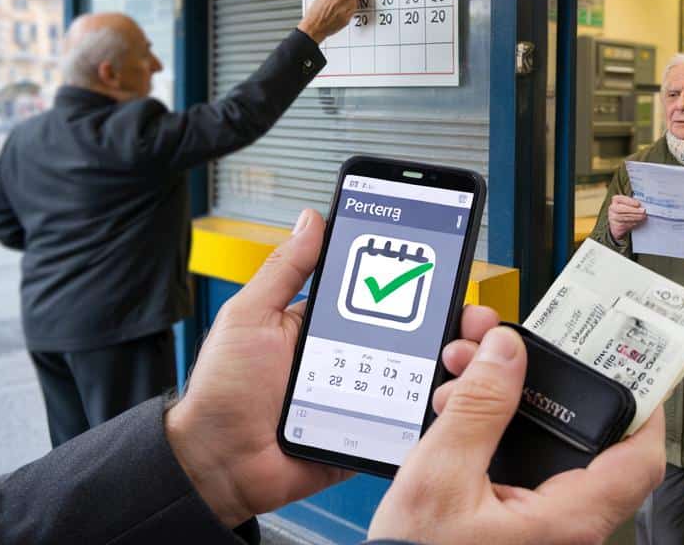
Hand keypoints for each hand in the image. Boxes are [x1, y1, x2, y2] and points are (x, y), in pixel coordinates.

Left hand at [165, 207, 501, 527]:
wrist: (218, 464)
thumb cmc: (222, 393)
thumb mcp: (250, 317)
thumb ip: (285, 270)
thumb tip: (313, 219)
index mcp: (319, 325)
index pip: (373, 295)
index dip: (407, 283)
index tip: (439, 269)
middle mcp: (344, 358)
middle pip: (405, 335)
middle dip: (440, 324)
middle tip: (465, 317)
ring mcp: (358, 396)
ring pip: (412, 376)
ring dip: (438, 366)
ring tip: (458, 355)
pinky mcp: (364, 432)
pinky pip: (402, 421)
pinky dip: (424, 411)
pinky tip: (441, 397)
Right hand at [298, 0, 359, 42]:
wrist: (314, 28)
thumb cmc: (314, 14)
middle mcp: (339, 1)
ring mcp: (344, 10)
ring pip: (355, 1)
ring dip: (352, 0)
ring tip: (345, 2)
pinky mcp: (347, 19)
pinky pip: (353, 11)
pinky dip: (351, 9)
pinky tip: (344, 10)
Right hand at [369, 326, 666, 544]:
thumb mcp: (442, 476)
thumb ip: (479, 409)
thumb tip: (506, 352)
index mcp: (567, 519)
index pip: (640, 459)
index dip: (645, 405)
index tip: (627, 360)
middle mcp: (564, 523)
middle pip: (582, 435)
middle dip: (540, 379)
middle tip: (509, 345)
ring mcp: (539, 522)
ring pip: (543, 443)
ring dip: (505, 396)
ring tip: (465, 366)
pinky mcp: (512, 518)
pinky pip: (517, 459)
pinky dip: (490, 425)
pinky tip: (454, 404)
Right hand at [607, 194, 647, 240]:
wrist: (618, 222)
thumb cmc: (626, 210)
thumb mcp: (629, 204)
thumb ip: (634, 203)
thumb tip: (642, 205)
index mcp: (616, 200)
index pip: (620, 199)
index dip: (629, 201)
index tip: (638, 204)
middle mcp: (612, 208)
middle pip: (621, 209)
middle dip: (634, 211)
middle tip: (643, 211)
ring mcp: (612, 218)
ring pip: (624, 218)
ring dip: (635, 217)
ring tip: (643, 217)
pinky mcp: (616, 226)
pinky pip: (625, 225)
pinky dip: (633, 223)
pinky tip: (638, 221)